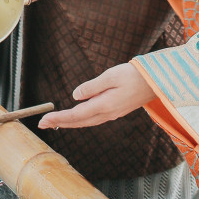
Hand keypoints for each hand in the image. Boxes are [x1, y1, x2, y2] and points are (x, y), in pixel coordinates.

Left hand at [38, 64, 155, 129]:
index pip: (76, 115)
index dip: (58, 118)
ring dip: (69, 122)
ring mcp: (112, 114)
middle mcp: (107, 113)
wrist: (155, 82)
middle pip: (78, 122)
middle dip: (60, 123)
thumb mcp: (111, 75)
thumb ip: (92, 86)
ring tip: (55, 122)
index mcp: (104, 105)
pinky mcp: (115, 111)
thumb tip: (75, 96)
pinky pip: (93, 119)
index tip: (43, 120)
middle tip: (42, 124)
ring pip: (85, 122)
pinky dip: (80, 120)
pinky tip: (76, 117)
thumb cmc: (134, 75)